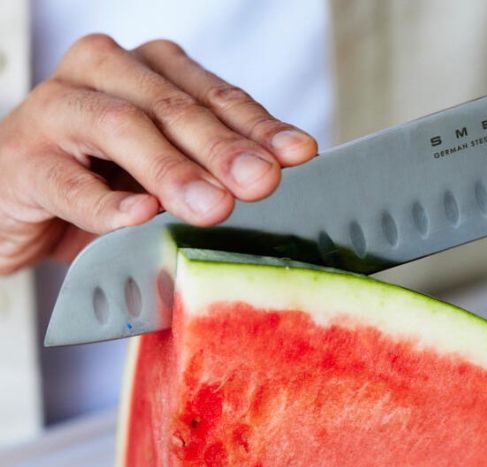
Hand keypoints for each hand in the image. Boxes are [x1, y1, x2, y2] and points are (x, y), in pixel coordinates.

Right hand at [0, 34, 316, 273]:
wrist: (20, 205)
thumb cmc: (104, 182)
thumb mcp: (167, 173)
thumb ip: (212, 168)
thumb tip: (271, 178)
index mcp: (150, 70)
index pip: (215, 95)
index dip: (258, 125)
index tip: (298, 154)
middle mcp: (105, 73)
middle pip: (174, 106)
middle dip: (223, 147)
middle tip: (262, 182)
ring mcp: (57, 109)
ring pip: (121, 127)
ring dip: (172, 170)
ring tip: (213, 207)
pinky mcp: (21, 158)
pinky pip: (66, 180)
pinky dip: (105, 202)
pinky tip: (138, 215)